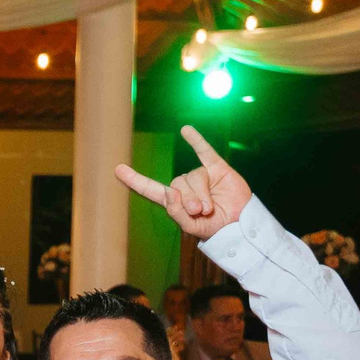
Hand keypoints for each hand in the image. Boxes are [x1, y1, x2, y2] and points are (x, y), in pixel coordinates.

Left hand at [116, 125, 250, 240]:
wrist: (240, 224)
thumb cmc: (215, 228)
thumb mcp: (192, 228)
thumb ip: (177, 213)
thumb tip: (168, 191)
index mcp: (174, 201)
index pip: (150, 188)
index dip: (135, 180)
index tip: (118, 169)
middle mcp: (185, 186)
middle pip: (176, 184)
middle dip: (187, 199)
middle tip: (200, 212)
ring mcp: (201, 176)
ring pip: (192, 177)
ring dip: (200, 194)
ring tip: (209, 208)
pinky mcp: (217, 168)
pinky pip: (205, 151)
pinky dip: (196, 141)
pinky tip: (186, 130)